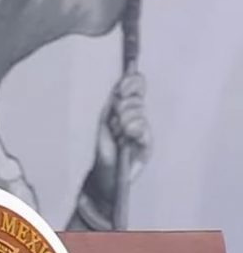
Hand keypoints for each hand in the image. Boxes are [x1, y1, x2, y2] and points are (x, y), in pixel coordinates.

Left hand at [85, 71, 151, 207]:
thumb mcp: (105, 119)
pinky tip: (128, 138)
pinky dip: (133, 129)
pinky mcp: (148, 142)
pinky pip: (143, 127)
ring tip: (119, 133)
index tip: (122, 84)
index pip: (137, 86)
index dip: (132, 81)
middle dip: (123, 106)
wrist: (106, 170)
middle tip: (115, 120)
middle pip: (136, 98)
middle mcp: (138, 116)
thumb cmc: (104, 145)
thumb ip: (115, 103)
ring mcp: (144, 129)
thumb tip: (121, 89)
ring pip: (138, 111)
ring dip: (124, 120)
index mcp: (128, 108)